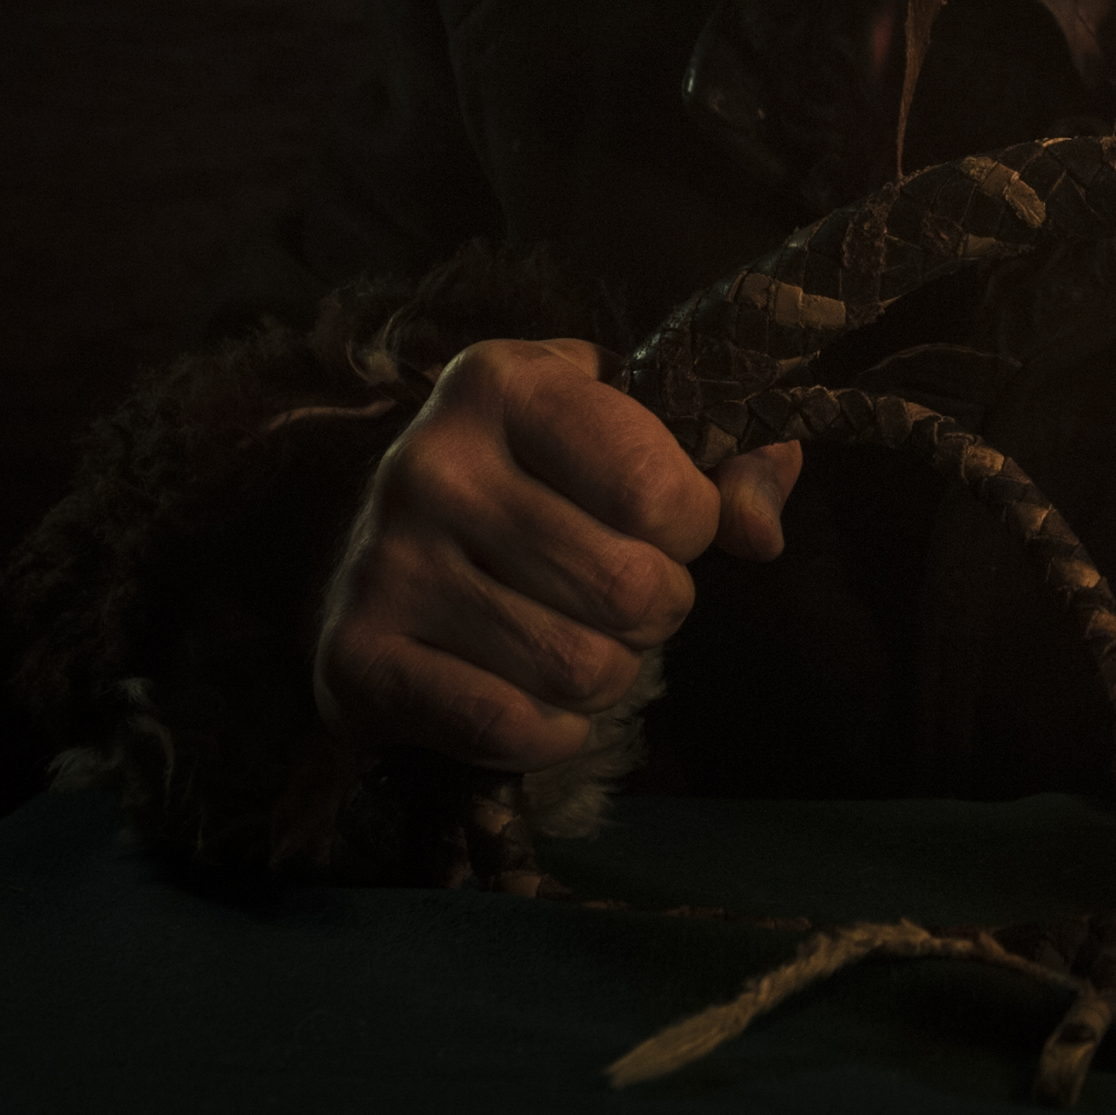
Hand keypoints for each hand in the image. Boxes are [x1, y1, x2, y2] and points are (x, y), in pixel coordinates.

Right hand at [313, 337, 803, 771]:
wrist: (377, 537)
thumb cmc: (539, 473)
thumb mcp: (628, 425)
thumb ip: (728, 461)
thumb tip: (759, 533)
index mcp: (505, 383)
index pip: (655, 489)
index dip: (696, 524)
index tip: (669, 522)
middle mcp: (432, 464)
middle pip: (626, 589)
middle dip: (660, 607)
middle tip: (630, 592)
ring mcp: (385, 563)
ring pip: (578, 668)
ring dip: (613, 671)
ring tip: (580, 632)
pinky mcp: (356, 657)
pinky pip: (511, 728)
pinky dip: (554, 731)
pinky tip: (535, 691)